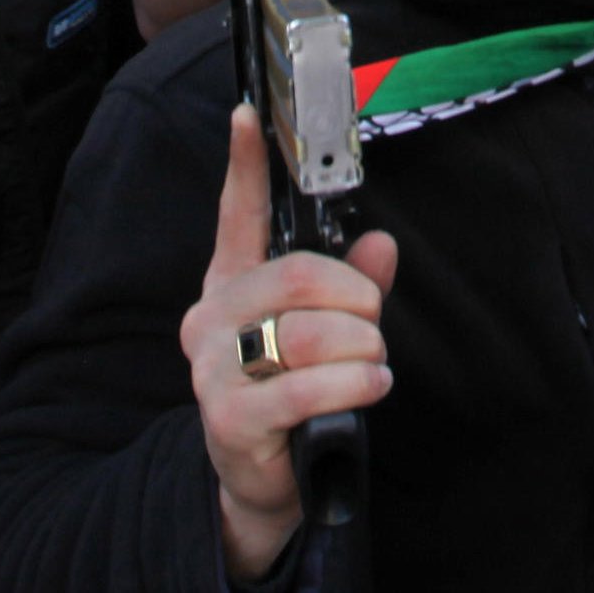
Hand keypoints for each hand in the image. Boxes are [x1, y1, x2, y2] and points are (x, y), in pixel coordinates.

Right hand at [183, 106, 400, 581]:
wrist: (260, 479)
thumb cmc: (295, 394)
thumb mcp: (327, 334)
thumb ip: (354, 286)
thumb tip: (382, 244)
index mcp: (231, 286)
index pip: (235, 215)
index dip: (243, 164)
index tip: (247, 114)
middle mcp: (211, 319)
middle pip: (296, 276)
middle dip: (355, 299)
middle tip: (372, 324)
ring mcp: (213, 369)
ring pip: (306, 331)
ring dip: (361, 348)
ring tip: (370, 366)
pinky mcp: (230, 417)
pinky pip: (303, 387)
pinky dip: (353, 383)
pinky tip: (370, 386)